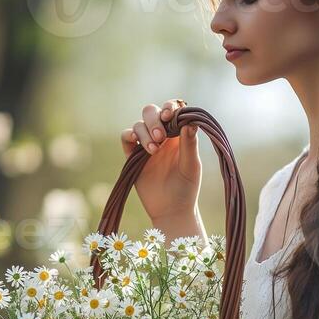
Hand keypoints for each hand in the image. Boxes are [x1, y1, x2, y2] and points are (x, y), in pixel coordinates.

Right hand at [120, 98, 201, 221]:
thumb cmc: (187, 188)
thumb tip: (190, 121)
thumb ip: (190, 144)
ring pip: (139, 124)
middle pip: (152, 112)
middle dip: (155, 119)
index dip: (170, 107)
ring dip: (145, 132)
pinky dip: (129, 135)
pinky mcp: (132, 155)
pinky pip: (126, 137)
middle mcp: (162, 136)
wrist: (171, 210)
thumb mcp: (191, 166)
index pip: (173, 110)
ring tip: (154, 150)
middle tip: (161, 137)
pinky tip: (137, 143)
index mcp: (179, 134)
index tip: (170, 115)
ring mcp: (146, 144)